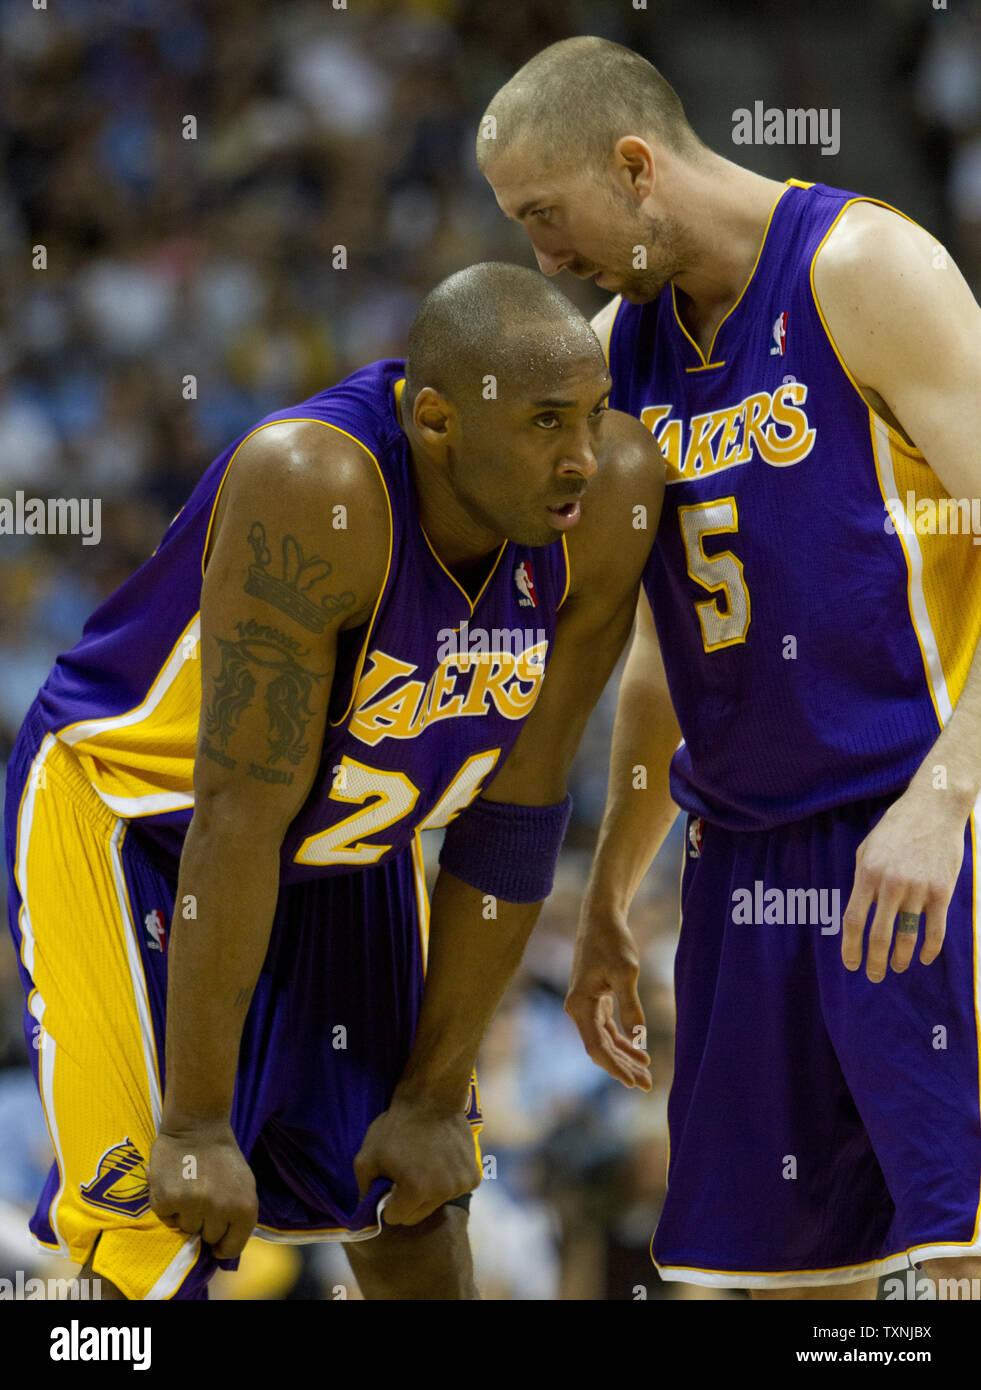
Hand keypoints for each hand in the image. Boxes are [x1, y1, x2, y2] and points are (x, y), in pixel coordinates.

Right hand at [148, 1122, 257, 1259]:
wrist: (197, 1125)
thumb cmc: (223, 1157)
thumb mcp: (244, 1186)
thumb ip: (238, 1217)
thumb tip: (221, 1249)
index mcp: (244, 1208)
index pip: (231, 1248)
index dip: (222, 1245)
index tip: (217, 1241)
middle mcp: (219, 1209)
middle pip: (207, 1238)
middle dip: (205, 1222)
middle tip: (204, 1196)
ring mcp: (191, 1205)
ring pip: (186, 1229)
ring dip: (186, 1213)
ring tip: (189, 1186)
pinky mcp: (166, 1199)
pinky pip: (166, 1218)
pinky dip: (168, 1205)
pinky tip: (175, 1184)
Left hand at [353, 1095, 480, 1225]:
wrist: (433, 1098)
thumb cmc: (398, 1125)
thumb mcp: (367, 1155)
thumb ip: (363, 1188)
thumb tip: (365, 1210)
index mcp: (416, 1190)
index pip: (395, 1217)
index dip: (388, 1202)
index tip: (389, 1185)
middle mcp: (443, 1192)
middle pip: (417, 1215)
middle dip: (407, 1201)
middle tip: (404, 1175)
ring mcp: (461, 1184)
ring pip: (436, 1203)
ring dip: (428, 1191)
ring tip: (423, 1163)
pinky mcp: (474, 1176)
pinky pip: (454, 1191)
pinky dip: (446, 1182)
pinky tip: (440, 1160)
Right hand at [564, 903, 651, 1089]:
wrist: (602, 918)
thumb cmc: (612, 941)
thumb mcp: (626, 973)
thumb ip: (631, 1006)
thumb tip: (639, 1038)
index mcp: (579, 1005)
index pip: (596, 1047)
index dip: (615, 1067)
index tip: (635, 1082)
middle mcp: (578, 1009)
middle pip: (600, 1048)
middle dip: (623, 1068)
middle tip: (647, 1085)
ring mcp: (586, 1005)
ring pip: (605, 1040)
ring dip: (625, 1057)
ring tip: (647, 1073)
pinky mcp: (596, 999)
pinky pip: (608, 1028)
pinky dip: (623, 1040)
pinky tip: (640, 1052)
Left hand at [841, 788, 967, 980]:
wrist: (934, 809)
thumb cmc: (896, 828)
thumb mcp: (867, 848)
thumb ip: (861, 878)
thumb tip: (857, 909)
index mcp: (868, 874)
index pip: (853, 920)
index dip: (850, 947)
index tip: (850, 964)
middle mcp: (891, 884)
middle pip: (880, 936)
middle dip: (875, 962)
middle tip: (873, 976)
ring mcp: (919, 889)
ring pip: (908, 937)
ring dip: (901, 959)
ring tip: (897, 967)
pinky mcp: (942, 891)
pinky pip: (935, 930)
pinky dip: (929, 949)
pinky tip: (923, 958)